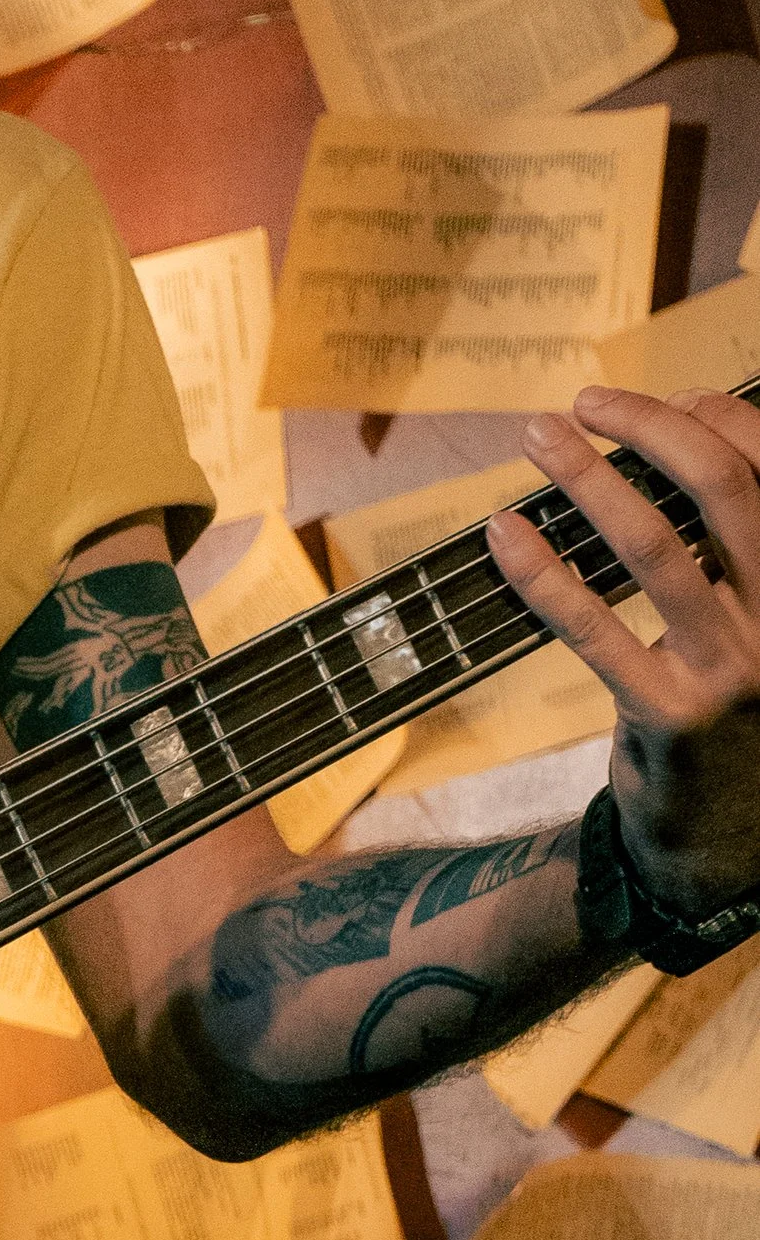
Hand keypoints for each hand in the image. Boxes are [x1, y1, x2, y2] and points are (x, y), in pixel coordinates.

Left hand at [486, 383, 759, 917]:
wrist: (728, 838)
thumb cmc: (736, 708)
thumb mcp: (755, 620)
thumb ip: (730, 547)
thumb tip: (678, 440)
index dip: (711, 417)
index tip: (661, 401)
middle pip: (723, 489)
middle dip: (650, 427)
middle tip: (586, 403)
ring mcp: (732, 670)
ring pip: (654, 548)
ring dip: (588, 480)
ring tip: (541, 439)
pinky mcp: (670, 716)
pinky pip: (593, 631)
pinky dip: (542, 575)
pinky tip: (503, 536)